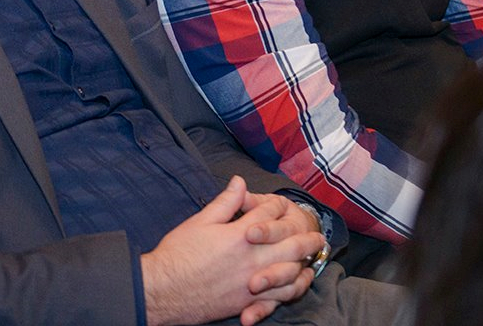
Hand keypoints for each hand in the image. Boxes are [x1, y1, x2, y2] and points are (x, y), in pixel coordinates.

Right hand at [141, 176, 318, 325]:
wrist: (164, 290)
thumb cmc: (178, 254)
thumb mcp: (200, 221)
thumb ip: (225, 202)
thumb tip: (239, 181)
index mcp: (240, 234)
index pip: (269, 214)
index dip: (278, 206)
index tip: (281, 205)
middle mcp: (251, 258)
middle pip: (289, 243)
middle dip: (306, 237)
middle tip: (318, 235)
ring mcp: (252, 282)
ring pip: (290, 272)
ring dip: (305, 263)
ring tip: (314, 259)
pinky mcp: (247, 301)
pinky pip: (279, 297)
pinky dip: (292, 290)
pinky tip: (297, 285)